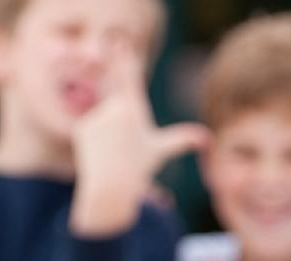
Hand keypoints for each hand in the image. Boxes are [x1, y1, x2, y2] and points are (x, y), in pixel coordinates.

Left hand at [70, 45, 209, 236]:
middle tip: (114, 50)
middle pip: (115, 95)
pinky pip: (90, 128)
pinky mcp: (82, 127)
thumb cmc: (140, 168)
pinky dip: (94, 140)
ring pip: (103, 118)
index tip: (123, 41)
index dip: (127, 58)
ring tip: (113, 150)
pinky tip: (99, 152)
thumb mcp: (161, 151)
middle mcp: (115, 110)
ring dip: (108, 133)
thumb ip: (182, 140)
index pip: (131, 78)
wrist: (112, 187)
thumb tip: (207, 139)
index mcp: (136, 110)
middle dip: (114, 85)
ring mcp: (97, 117)